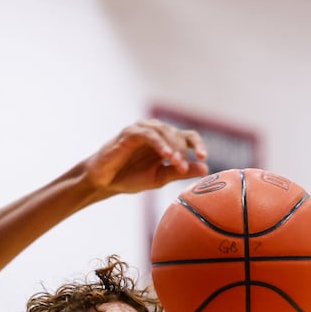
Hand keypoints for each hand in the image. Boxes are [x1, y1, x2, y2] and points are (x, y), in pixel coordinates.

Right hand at [80, 120, 208, 197]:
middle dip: (183, 152)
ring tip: (177, 164)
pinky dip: (160, 143)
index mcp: (166, 142)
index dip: (198, 145)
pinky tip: (166, 155)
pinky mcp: (130, 132)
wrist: (104, 181)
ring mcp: (143, 130)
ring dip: (173, 148)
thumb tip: (205, 169)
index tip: (203, 158)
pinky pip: (149, 134)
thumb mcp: (160, 178)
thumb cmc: (130, 178)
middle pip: (178, 134)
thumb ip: (180, 172)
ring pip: (165, 132)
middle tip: (183, 169)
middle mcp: (156, 132)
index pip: (188, 137)